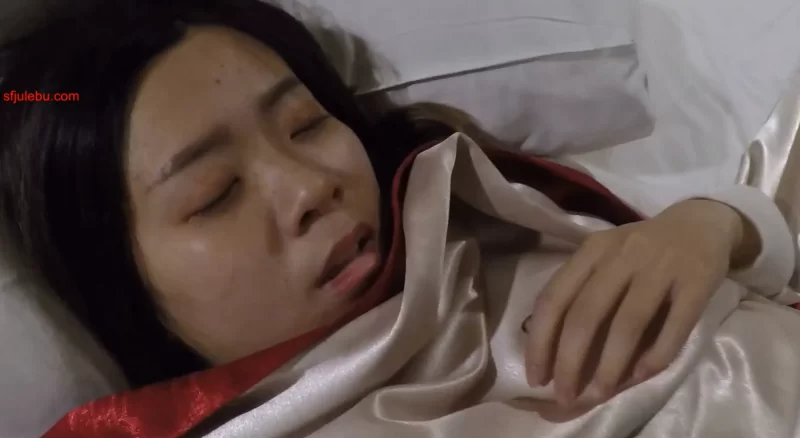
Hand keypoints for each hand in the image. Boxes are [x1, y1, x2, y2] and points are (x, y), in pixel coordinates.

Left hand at [523, 199, 755, 405]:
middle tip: (564, 395)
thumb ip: (582, 295)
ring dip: (609, 366)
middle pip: (586, 314)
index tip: (535, 376)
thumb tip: (554, 356)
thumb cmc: (641, 251)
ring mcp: (661, 267)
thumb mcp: (605, 260)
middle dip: (569, 361)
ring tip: (598, 395)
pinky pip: (674, 327)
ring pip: (628, 324)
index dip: (540, 341)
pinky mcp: (697, 282)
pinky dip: (656, 355)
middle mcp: (621, 255)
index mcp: (592, 250)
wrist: (700, 223)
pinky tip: (640, 376)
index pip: (555, 298)